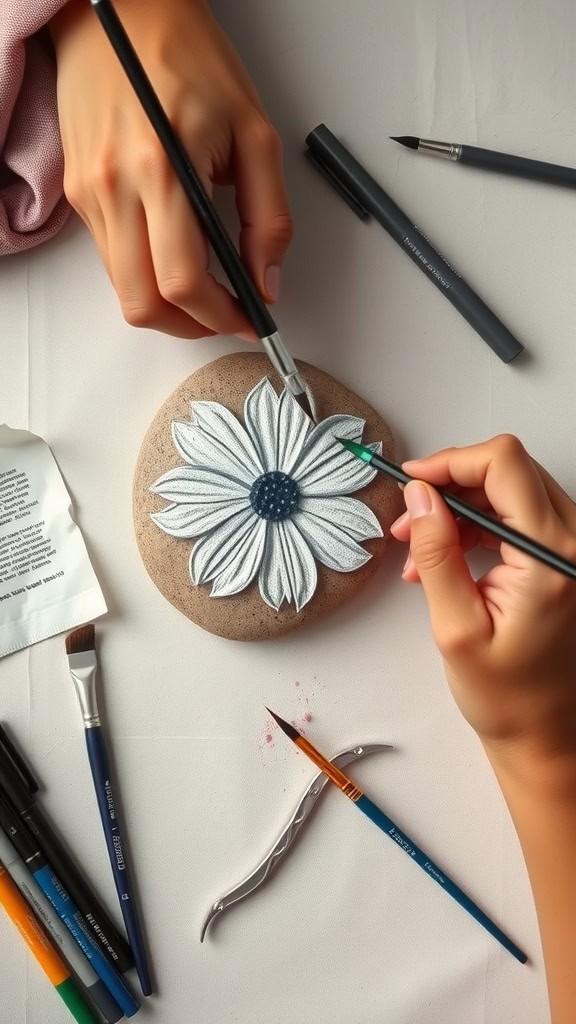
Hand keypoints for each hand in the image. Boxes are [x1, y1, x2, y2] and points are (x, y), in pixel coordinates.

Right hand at [49, 0, 292, 338]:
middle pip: (144, 303)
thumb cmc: (188, 57)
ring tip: (206, 288)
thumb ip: (268, 216)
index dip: (221, 315)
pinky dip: (146, 273)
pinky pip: (112, 260)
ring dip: (167, 305)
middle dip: (191, 326)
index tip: (248, 320)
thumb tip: (268, 280)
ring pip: (124, 290)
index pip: (184, 280)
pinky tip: (174, 252)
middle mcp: (115, 186)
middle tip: (225, 315)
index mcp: (162, 168)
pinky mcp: (78, 194)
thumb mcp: (253, 132)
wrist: (123, 13)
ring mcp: (89, 193)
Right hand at [390, 434, 575, 773]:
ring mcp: (572, 551)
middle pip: (509, 470)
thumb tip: (420, 497)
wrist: (547, 735)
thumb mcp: (456, 628)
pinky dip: (478, 524)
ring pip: (511, 489)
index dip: (451, 462)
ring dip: (461, 506)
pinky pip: (518, 516)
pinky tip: (445, 556)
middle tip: (409, 516)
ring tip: (418, 546)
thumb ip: (436, 555)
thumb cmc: (508, 697)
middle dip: (451, 483)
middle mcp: (572, 545)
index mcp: (551, 559)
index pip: (504, 466)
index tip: (412, 481)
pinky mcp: (563, 559)